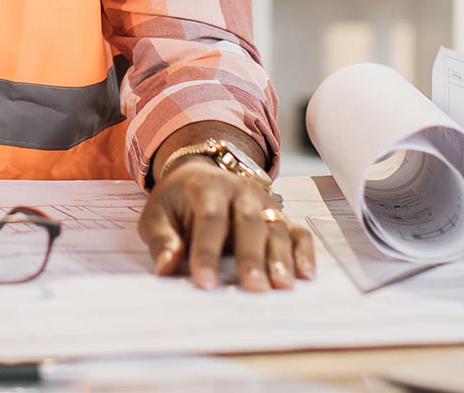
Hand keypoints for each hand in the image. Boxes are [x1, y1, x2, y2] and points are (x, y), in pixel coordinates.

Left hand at [138, 160, 315, 291]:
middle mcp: (241, 191)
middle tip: (253, 287)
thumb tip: (167, 267)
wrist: (200, 175)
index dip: (207, 251)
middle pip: (249, 223)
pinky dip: (304, 252)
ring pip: (276, 228)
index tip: (205, 282)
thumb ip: (162, 240)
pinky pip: (298, 233)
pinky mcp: (280, 216)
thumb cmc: (177, 203)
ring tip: (282, 286)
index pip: (210, 219)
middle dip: (250, 257)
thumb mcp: (157, 215)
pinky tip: (306, 275)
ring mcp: (265, 203)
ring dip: (281, 258)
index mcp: (207, 187)